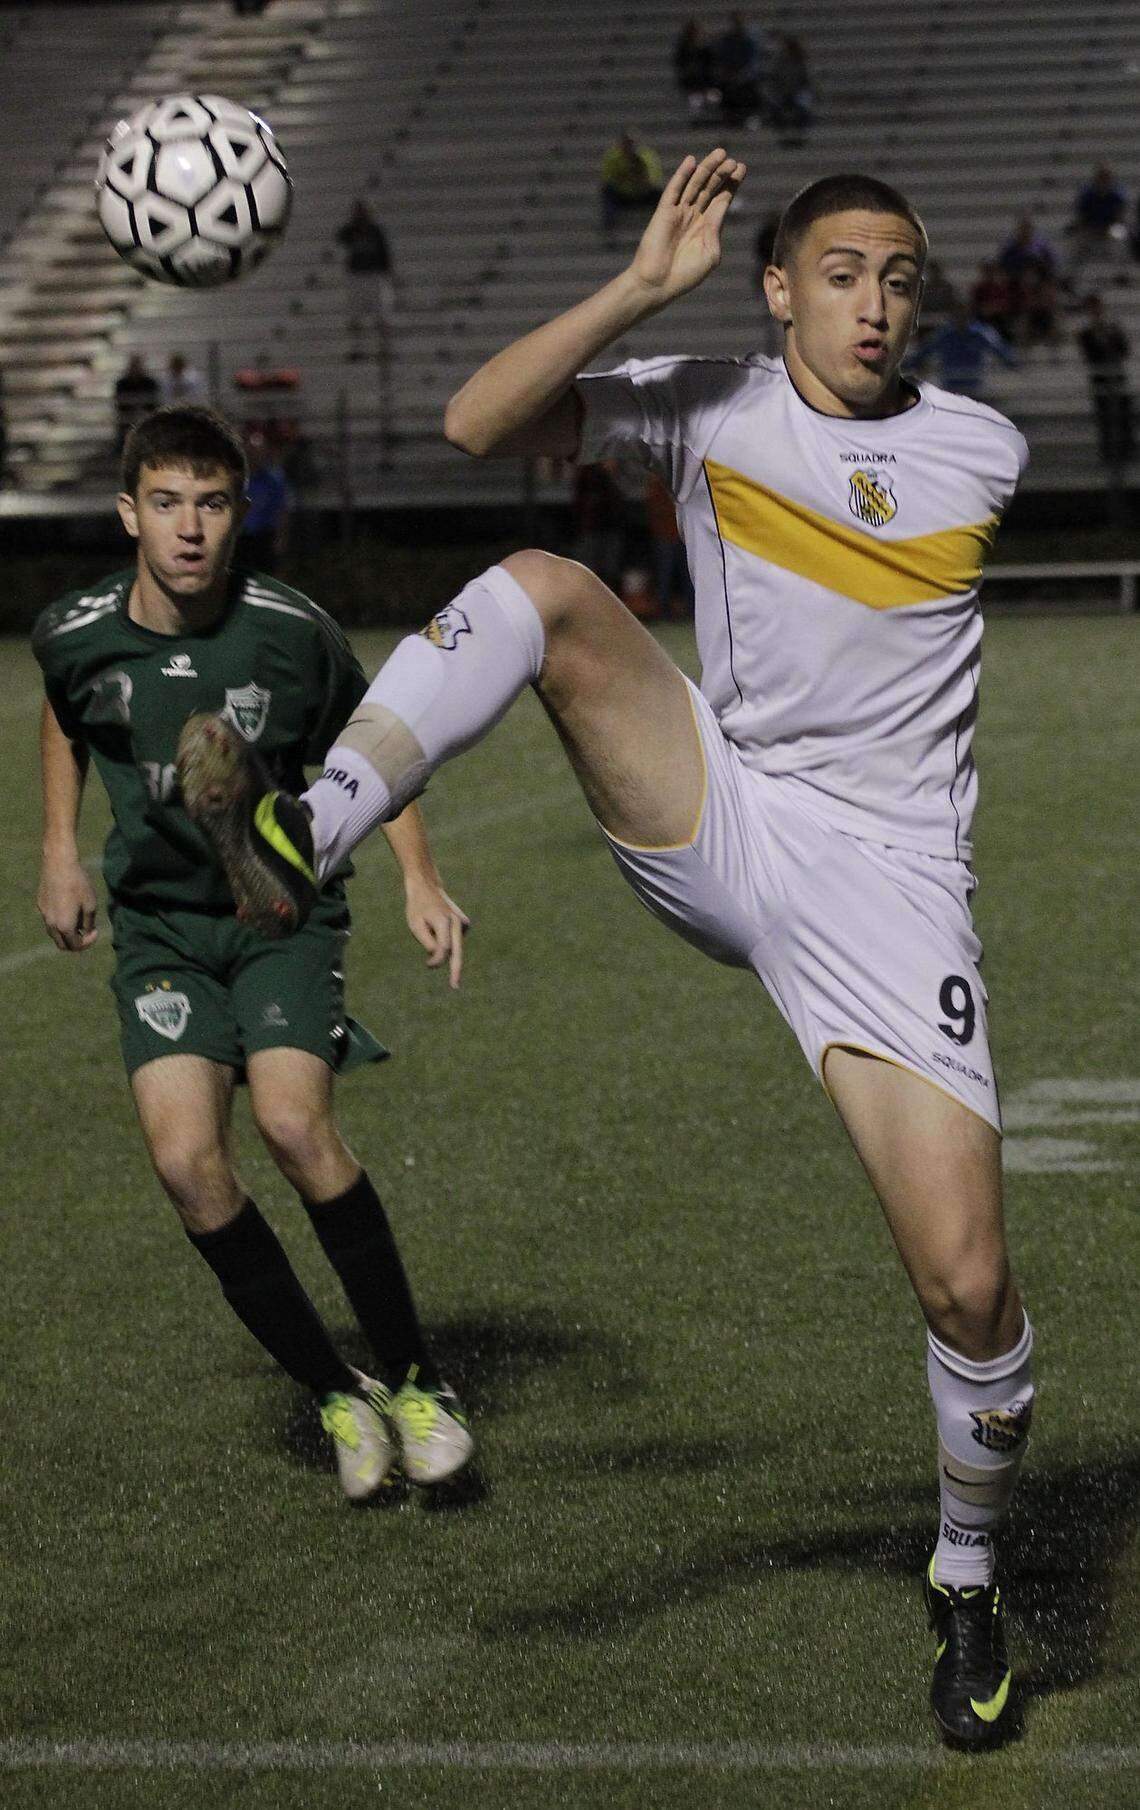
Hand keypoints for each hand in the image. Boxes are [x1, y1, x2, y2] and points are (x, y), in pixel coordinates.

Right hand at [38, 855, 98, 951]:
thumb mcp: (90, 905)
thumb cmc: (78, 884)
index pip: (76, 946)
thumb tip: (86, 932)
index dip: (88, 942)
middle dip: (76, 943)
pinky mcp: (40, 905)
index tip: (96, 931)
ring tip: (79, 921)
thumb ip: (88, 923)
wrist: (59, 864)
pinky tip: (69, 908)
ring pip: (55, 933)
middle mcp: (51, 924)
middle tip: (87, 933)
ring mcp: (44, 915)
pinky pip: (50, 920)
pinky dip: (60, 922)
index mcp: (64, 927)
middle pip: (62, 944)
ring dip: (67, 933)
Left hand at [404, 877, 469, 989]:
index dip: (436, 959)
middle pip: (457, 951)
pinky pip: (453, 940)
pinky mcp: (464, 924)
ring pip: (453, 946)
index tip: (428, 965)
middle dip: (455, 969)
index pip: (443, 948)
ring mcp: (463, 923)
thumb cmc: (418, 907)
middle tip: (454, 986)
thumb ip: (427, 942)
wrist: (427, 887)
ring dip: (442, 945)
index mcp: (444, 921)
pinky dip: (446, 938)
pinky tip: (439, 924)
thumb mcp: (415, 925)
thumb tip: (440, 958)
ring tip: (430, 925)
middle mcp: (457, 922)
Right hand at [629, 149, 745, 305]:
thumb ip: (716, 230)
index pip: (721, 200)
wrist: (658, 285)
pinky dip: (682, 175)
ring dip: (707, 168)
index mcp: (706, 228)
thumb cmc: (685, 275)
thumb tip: (719, 209)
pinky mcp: (664, 213)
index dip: (731, 184)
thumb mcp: (710, 254)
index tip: (741, 167)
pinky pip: (673, 190)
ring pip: (694, 185)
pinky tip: (691, 161)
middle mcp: (693, 217)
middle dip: (721, 173)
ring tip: (720, 153)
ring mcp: (678, 213)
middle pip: (710, 188)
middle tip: (732, 160)